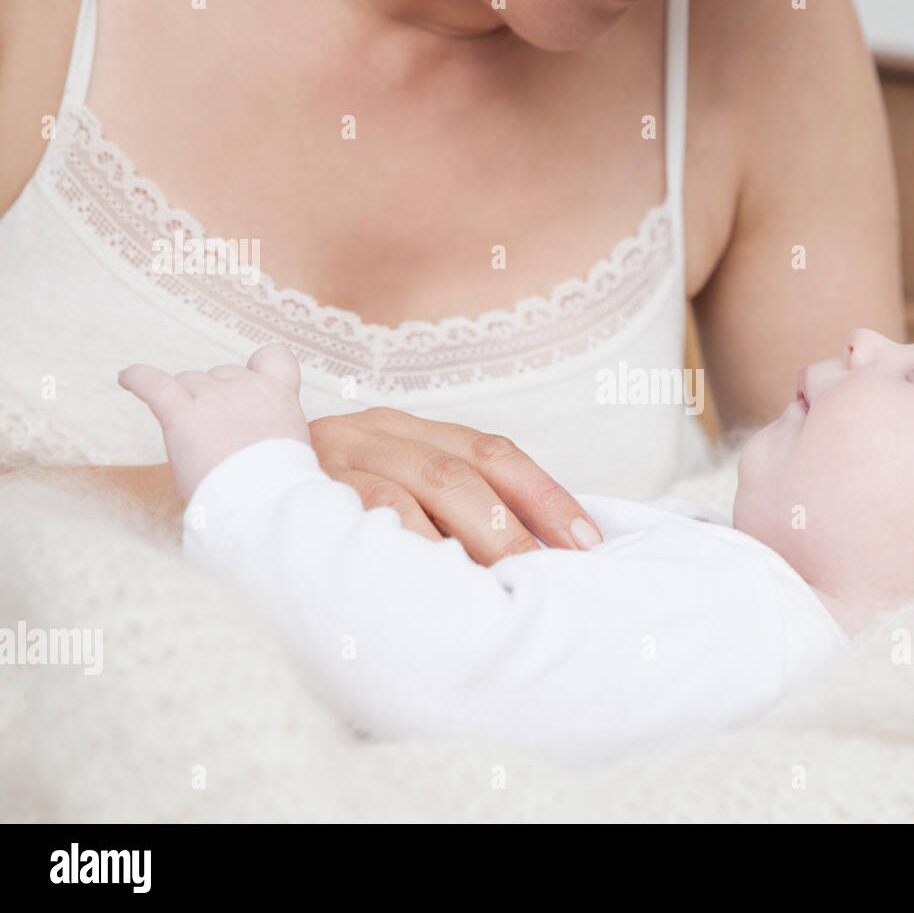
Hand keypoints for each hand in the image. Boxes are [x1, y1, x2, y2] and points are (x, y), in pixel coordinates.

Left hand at [118, 344, 310, 499]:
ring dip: (185, 401)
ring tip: (189, 436)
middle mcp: (247, 388)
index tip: (248, 383)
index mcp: (279, 395)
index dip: (257, 368)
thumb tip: (253, 433)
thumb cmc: (276, 486)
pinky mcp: (183, 416)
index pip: (273, 357)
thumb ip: (273, 428)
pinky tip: (126, 377)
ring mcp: (214, 399)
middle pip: (219, 374)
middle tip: (216, 434)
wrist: (265, 502)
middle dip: (215, 397)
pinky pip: (153, 384)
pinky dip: (137, 378)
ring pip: (188, 381)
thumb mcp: (291, 446)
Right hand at [307, 409, 602, 563]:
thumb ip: (449, 514)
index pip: (491, 451)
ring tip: (502, 592)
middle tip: (549, 580)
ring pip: (417, 489)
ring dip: (467, 543)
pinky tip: (433, 586)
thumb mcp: (387, 497)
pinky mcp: (299, 490)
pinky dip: (405, 547)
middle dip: (513, 528)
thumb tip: (539, 559)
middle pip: (459, 470)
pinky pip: (363, 515)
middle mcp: (373, 432)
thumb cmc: (322, 515)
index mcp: (407, 429)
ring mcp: (333, 457)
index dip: (545, 493)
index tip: (588, 542)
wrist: (218, 497)